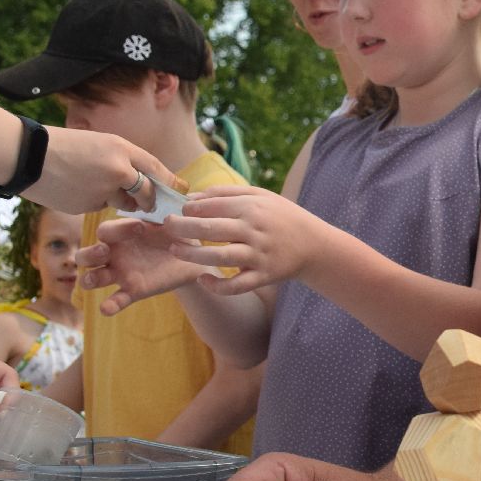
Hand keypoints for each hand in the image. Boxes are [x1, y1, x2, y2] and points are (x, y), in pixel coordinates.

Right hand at [26, 126, 186, 213]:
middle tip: (151, 204)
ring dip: (118, 200)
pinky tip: (75, 188)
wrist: (27, 156)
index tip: (181, 189)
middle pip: (146, 192)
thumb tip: (141, 178)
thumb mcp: (98, 142)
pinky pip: (99, 206)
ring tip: (92, 183)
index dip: (170, 181)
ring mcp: (103, 190)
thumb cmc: (62, 145)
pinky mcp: (87, 206)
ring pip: (122, 202)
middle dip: (149, 200)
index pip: (155, 168)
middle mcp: (118, 170)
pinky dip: (93, 201)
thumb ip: (121, 159)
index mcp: (121, 149)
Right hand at [77, 217, 210, 314]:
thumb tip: (173, 211)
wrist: (193, 258)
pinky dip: (109, 306)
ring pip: (93, 278)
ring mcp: (121, 273)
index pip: (106, 231)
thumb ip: (168, 216)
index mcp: (121, 234)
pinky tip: (106, 309)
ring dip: (89, 279)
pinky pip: (116, 300)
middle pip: (85, 256)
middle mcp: (115, 254)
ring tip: (95, 279)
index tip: (142, 228)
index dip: (118, 229)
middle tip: (104, 251)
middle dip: (89, 254)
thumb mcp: (172, 223)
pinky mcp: (133, 291)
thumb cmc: (177, 234)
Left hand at [165, 186, 327, 296]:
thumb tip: (192, 196)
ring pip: (220, 257)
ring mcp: (259, 255)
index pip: (212, 206)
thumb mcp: (261, 196)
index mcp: (252, 208)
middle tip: (165, 225)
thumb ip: (227, 194)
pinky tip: (203, 280)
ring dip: (193, 255)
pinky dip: (218, 286)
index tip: (175, 210)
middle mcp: (254, 231)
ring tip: (175, 250)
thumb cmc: (282, 216)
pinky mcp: (264, 276)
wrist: (315, 244)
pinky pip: (237, 285)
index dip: (188, 208)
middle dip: (182, 227)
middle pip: (210, 229)